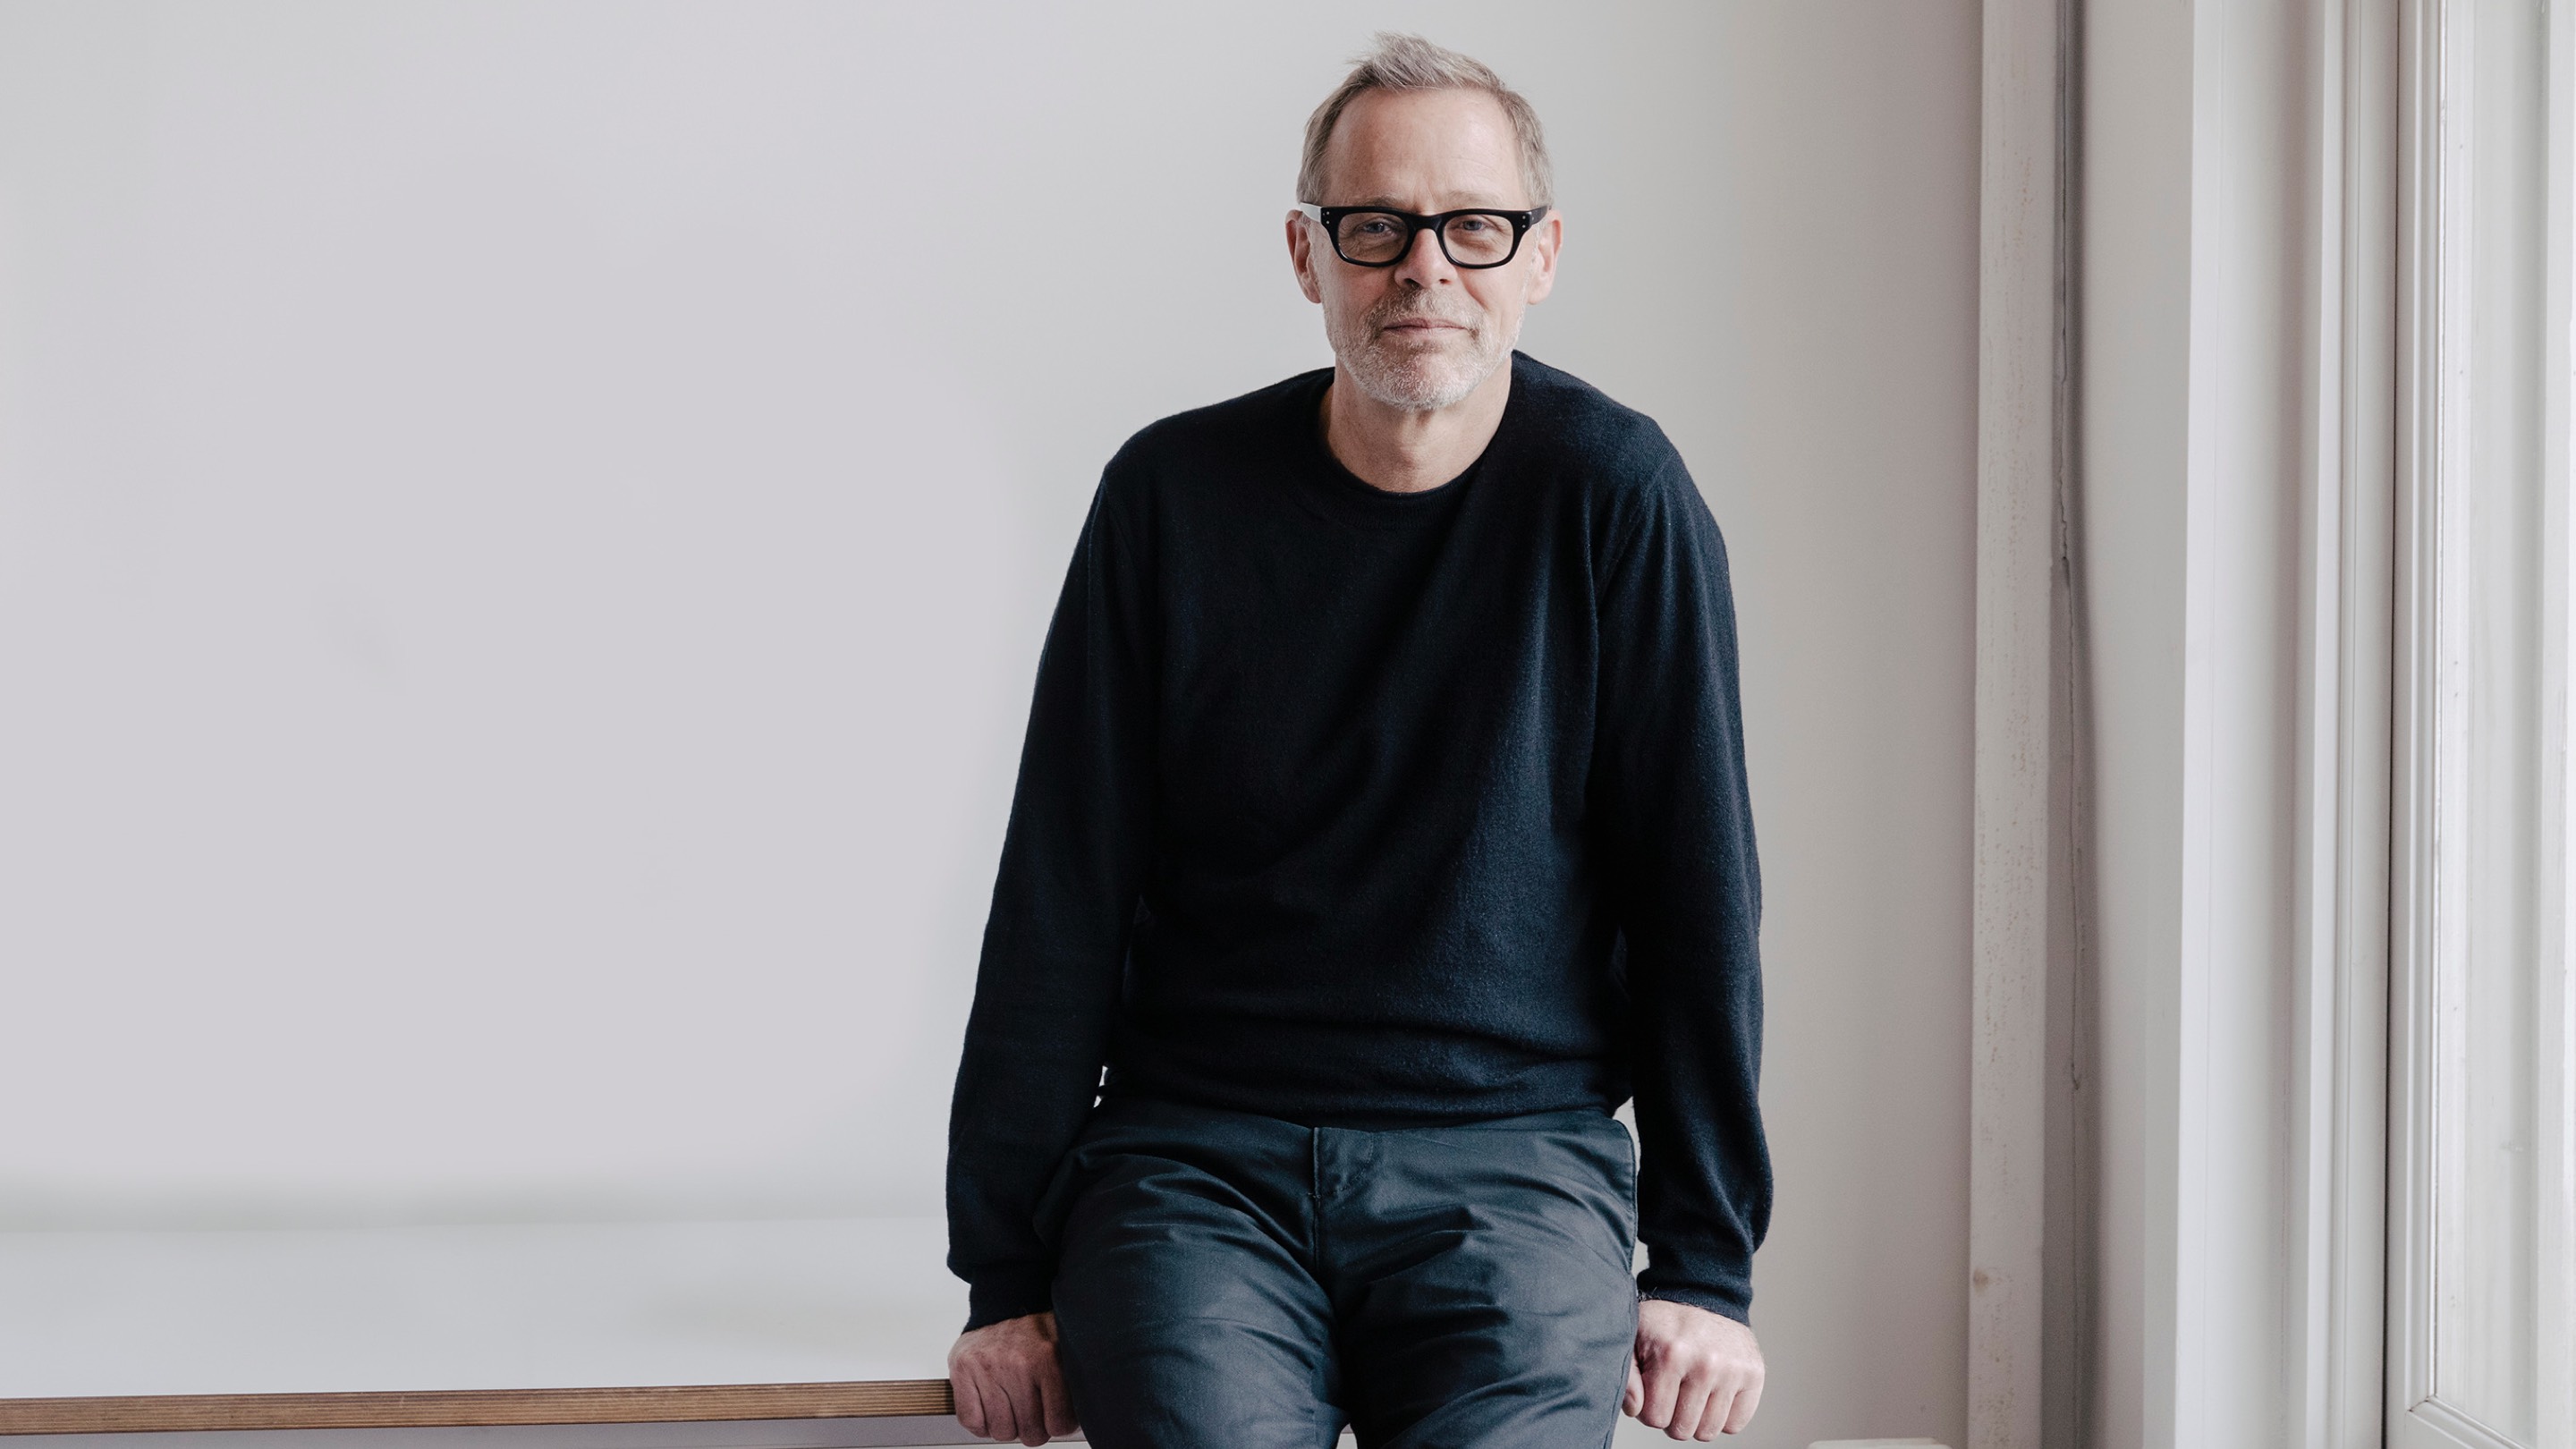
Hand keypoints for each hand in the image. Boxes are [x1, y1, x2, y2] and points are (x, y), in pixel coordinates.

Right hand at [947, 1311, 1077, 1445]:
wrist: (1004, 1303)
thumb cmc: (1036, 1333)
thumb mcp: (1066, 1347)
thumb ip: (1076, 1379)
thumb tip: (1086, 1416)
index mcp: (1048, 1358)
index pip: (1058, 1423)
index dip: (1058, 1424)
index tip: (1056, 1416)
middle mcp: (1017, 1364)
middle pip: (1030, 1432)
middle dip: (1034, 1428)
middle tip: (1034, 1413)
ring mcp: (987, 1368)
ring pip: (1001, 1431)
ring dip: (1008, 1425)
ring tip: (1013, 1406)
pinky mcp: (962, 1370)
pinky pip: (972, 1421)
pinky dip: (981, 1422)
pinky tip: (991, 1407)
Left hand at [1624, 1298, 1764, 1438]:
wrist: (1705, 1298)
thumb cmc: (1666, 1326)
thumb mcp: (1633, 1340)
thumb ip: (1626, 1376)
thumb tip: (1635, 1408)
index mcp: (1672, 1354)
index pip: (1654, 1418)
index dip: (1650, 1409)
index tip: (1654, 1389)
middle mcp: (1706, 1363)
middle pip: (1682, 1430)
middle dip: (1672, 1416)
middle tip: (1673, 1392)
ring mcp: (1734, 1370)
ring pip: (1708, 1432)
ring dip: (1696, 1420)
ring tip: (1691, 1393)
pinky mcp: (1754, 1374)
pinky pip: (1735, 1425)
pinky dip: (1722, 1417)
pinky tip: (1713, 1394)